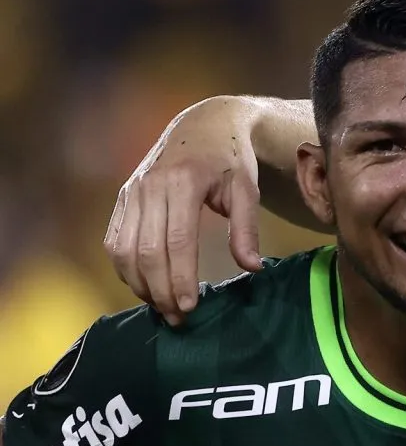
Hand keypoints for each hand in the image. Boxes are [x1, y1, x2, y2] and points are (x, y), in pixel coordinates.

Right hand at [105, 96, 263, 324]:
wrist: (204, 126)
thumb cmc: (232, 160)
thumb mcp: (247, 189)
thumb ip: (247, 228)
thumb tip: (251, 268)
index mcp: (183, 182)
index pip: (177, 241)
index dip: (180, 278)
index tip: (190, 308)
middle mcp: (150, 186)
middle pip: (146, 251)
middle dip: (160, 290)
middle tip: (178, 319)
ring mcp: (132, 191)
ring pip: (123, 249)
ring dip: (139, 285)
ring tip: (163, 308)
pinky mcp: (123, 198)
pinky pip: (114, 240)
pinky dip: (126, 269)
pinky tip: (145, 287)